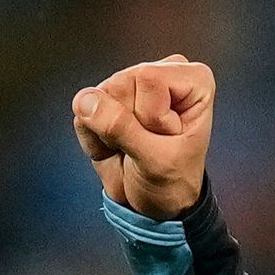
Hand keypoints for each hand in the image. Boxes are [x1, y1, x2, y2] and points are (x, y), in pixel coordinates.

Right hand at [72, 56, 215, 219]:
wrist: (156, 202)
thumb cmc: (172, 180)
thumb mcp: (156, 161)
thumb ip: (122, 128)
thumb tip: (87, 99)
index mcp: (193, 80)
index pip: (149, 78)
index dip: (150, 116)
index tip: (166, 137)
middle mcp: (162, 72)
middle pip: (121, 83)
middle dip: (128, 124)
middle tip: (147, 144)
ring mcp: (130, 82)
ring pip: (98, 96)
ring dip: (109, 133)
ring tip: (132, 146)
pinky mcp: (103, 97)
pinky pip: (81, 110)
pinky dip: (94, 138)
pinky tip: (115, 145)